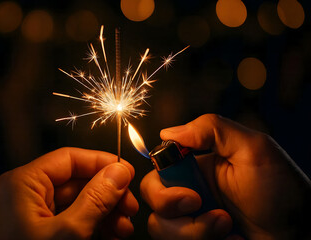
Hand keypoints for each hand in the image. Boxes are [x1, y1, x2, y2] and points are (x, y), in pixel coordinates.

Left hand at [0, 147, 138, 239]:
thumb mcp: (67, 233)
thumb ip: (95, 200)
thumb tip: (119, 172)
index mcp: (23, 183)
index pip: (69, 158)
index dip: (102, 163)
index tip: (127, 173)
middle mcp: (25, 194)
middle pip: (76, 181)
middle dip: (107, 195)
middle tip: (130, 208)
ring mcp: (31, 214)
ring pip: (77, 202)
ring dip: (104, 213)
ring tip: (123, 229)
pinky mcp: (39, 231)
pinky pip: (70, 219)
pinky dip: (92, 225)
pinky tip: (110, 235)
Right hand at [140, 114, 310, 239]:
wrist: (297, 233)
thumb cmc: (282, 191)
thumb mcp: (252, 149)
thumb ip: (212, 129)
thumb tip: (168, 132)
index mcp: (197, 165)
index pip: (157, 166)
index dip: (162, 180)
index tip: (189, 192)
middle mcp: (188, 189)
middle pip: (152, 196)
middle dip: (173, 208)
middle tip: (204, 208)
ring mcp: (191, 217)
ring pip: (160, 225)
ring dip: (194, 231)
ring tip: (227, 227)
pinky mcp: (196, 237)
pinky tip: (228, 238)